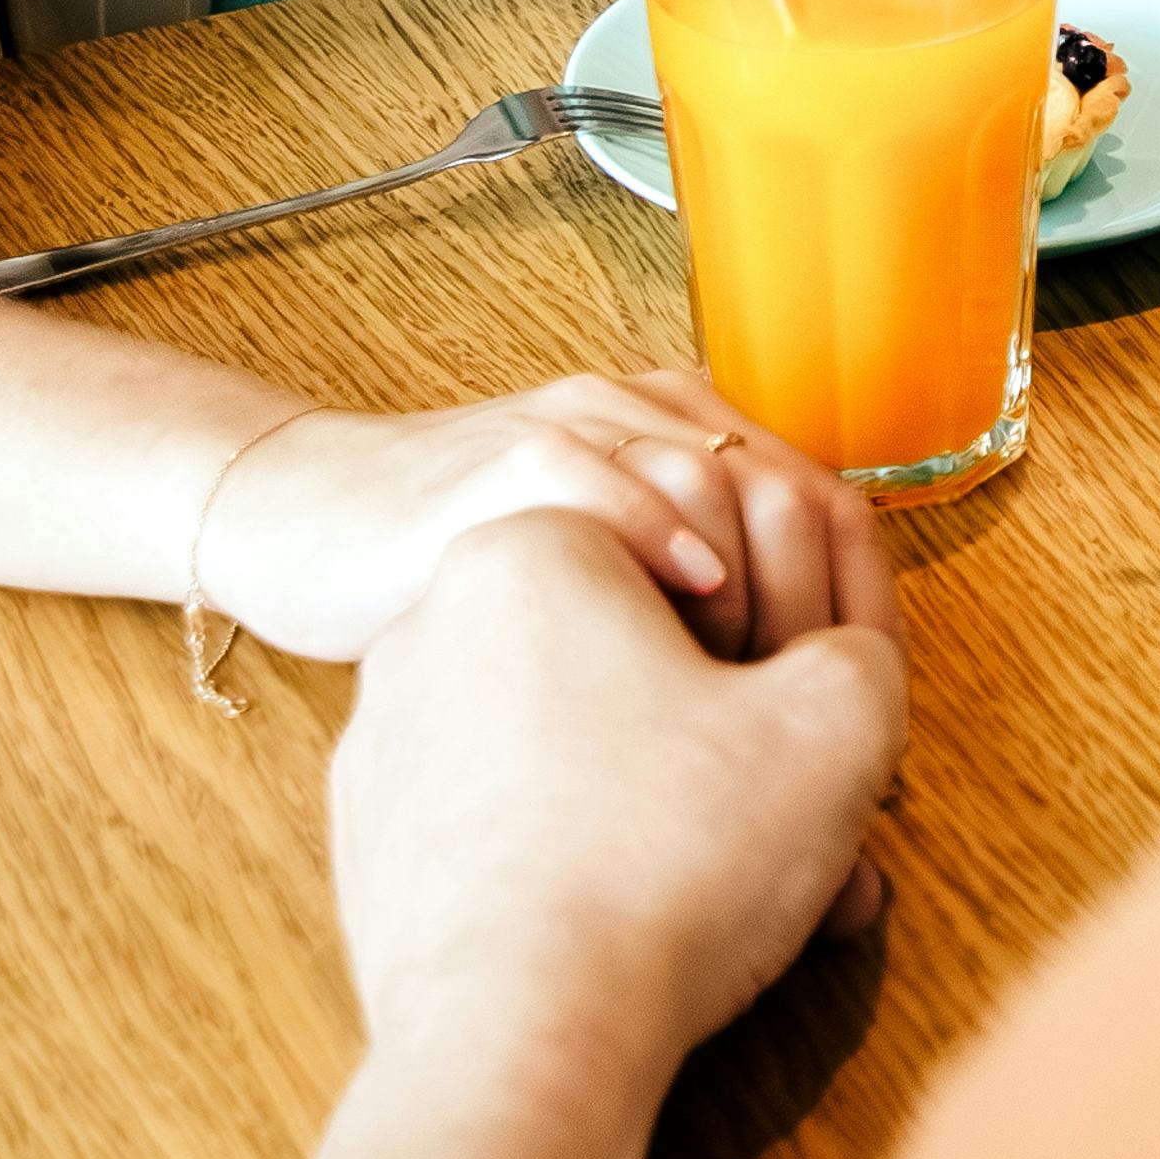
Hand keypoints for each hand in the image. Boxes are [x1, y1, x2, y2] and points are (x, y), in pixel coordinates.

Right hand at [188, 369, 828, 664]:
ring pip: (713, 474)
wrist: (301, 520)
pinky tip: (691, 599)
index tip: (858, 711)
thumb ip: (687, 635)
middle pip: (787, 491)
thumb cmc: (449, 573)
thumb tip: (792, 736)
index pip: (817, 507)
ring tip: (770, 678)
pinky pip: (596, 476)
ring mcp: (566, 433)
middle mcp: (633, 422)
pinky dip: (656, 533)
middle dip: (819, 602)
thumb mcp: (597, 598)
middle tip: (821, 711)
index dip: (853, 606)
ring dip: (759, 577)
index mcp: (672, 444)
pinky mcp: (494, 462)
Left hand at [328, 494, 898, 1102]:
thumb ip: (863, 649)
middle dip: (731, 733)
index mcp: (531, 546)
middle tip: (806, 814)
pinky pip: (509, 820)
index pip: (700, 553)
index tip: (820, 719)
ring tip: (747, 890)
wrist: (516, 1043)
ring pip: (572, 745)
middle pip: (630, 655)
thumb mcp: (837, 724)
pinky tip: (647, 925)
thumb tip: (844, 659)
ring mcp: (388, 736)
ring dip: (668, 801)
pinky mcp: (375, 837)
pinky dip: (581, 856)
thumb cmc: (671, 861)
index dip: (788, 635)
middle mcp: (430, 621)